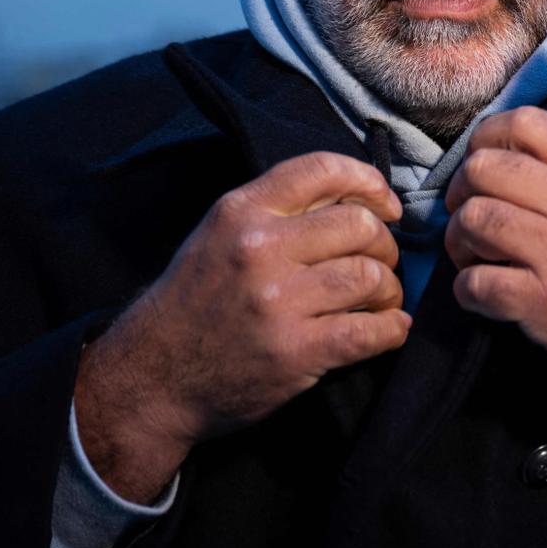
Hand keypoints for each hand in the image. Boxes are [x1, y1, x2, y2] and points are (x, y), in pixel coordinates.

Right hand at [75, 151, 409, 500]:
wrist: (153, 377)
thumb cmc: (194, 304)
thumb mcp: (218, 237)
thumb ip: (277, 212)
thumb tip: (357, 199)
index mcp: (240, 211)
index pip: (323, 169)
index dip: (370, 183)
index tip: (386, 207)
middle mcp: (259, 248)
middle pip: (360, 225)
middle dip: (386, 245)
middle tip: (382, 265)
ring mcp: (277, 300)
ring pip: (371, 276)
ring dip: (390, 291)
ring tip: (382, 302)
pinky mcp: (295, 350)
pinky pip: (370, 331)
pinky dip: (393, 330)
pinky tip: (390, 330)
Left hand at [443, 107, 546, 472]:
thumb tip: (509, 162)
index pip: (525, 122)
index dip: (486, 137)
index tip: (480, 163)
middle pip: (484, 168)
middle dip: (461, 192)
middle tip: (467, 215)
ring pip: (474, 221)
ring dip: (459, 241)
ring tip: (471, 257)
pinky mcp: (545, 304)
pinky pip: (476, 284)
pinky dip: (466, 291)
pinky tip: (481, 296)